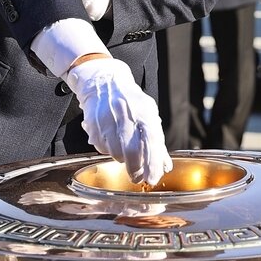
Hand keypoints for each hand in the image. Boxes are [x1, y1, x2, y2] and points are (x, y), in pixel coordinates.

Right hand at [64, 57, 171, 185]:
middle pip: (131, 152)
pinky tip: (111, 140)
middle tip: (137, 177)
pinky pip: (102, 148)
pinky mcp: (94, 124)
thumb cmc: (130, 102)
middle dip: (135, 169)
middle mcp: (126, 116)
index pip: (151, 143)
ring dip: (122, 159)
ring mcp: (109, 120)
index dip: (152, 164)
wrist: (105, 82)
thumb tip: (165, 166)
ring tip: (124, 150)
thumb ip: (157, 141)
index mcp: (144, 113)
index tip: (152, 179)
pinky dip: (108, 150)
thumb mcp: (149, 114)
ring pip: (116, 153)